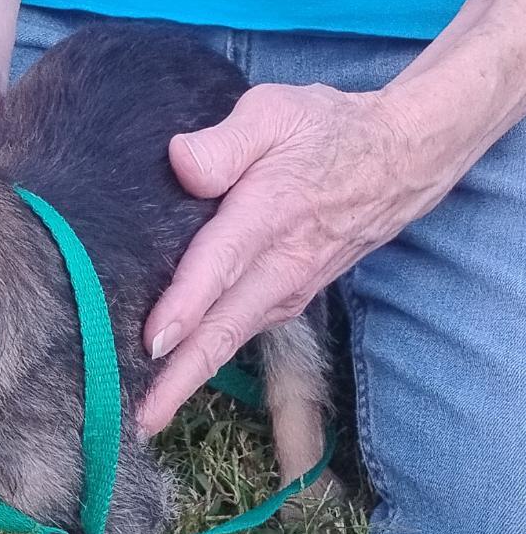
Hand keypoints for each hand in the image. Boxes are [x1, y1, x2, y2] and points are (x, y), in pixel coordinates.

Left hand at [137, 80, 459, 436]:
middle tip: (135, 421)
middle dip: (179, 380)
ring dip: (189, 379)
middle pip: (222, 330)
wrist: (399, 159)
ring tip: (144, 414)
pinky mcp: (288, 297)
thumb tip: (181, 162)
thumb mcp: (275, 112)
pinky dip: (208, 359)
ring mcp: (287, 288)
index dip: (185, 307)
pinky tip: (175, 374)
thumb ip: (226, 141)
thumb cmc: (326, 132)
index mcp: (268, 215)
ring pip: (231, 340)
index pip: (218, 267)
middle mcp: (279, 266)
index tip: (152, 344)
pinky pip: (241, 332)